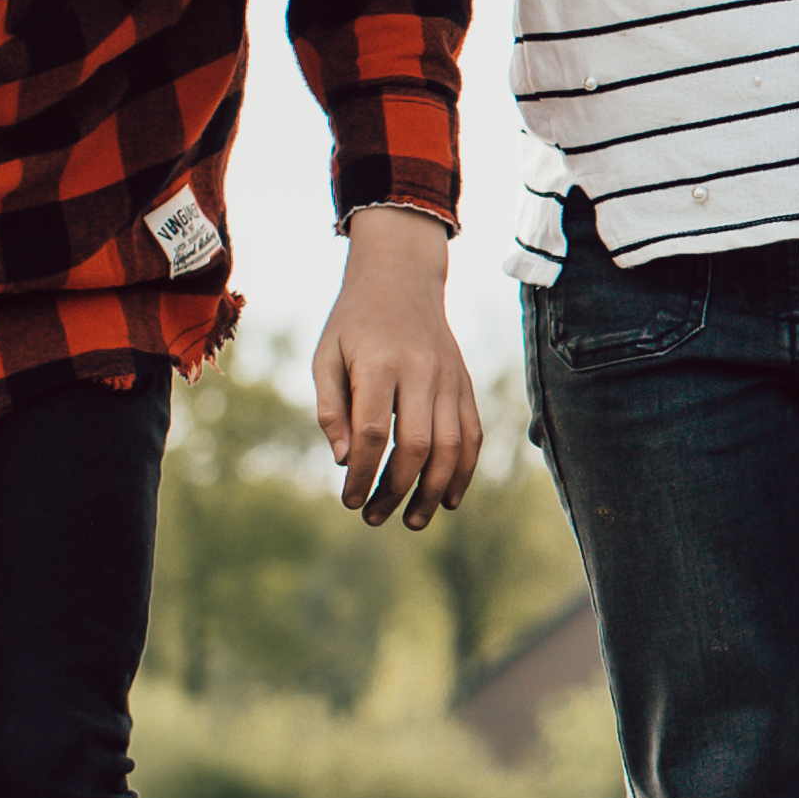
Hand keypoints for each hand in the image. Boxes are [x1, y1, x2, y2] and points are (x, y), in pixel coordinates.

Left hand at [311, 213, 481, 528]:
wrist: (401, 277)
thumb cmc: (353, 322)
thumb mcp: (326, 356)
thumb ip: (330, 407)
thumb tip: (345, 460)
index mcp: (379, 364)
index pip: (373, 433)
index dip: (362, 474)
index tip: (350, 500)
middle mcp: (421, 371)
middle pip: (416, 446)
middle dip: (395, 490)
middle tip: (373, 517)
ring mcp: (449, 378)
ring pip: (450, 446)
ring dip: (433, 491)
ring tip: (412, 520)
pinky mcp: (465, 383)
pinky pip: (472, 433)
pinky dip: (464, 470)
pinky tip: (450, 498)